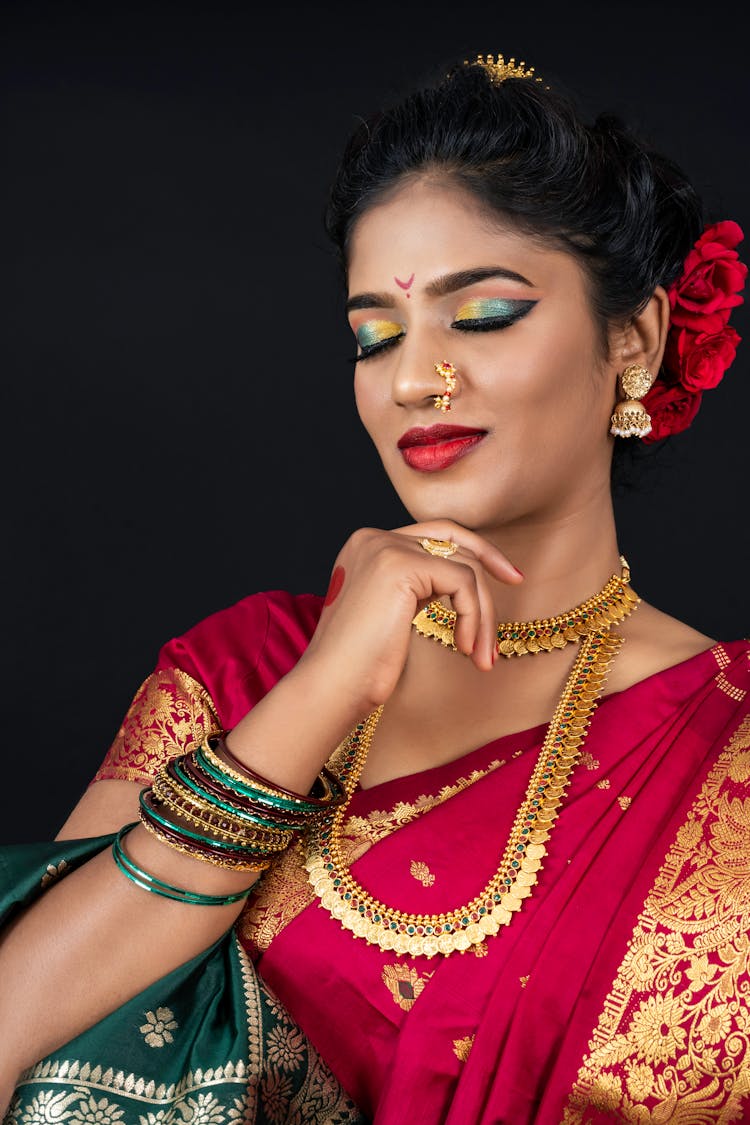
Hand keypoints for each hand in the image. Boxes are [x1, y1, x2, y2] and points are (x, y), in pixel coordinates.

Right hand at [297, 520, 521, 714]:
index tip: (501, 576)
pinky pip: (462, 581)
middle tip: (517, 581)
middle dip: (488, 557)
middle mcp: (372, 538)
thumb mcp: (391, 613)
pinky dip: (473, 616)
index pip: (432, 534)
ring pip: (462, 565)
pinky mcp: (400, 565)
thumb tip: (461, 581)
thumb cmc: (359, 666)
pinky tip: (465, 649)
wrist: (331, 688)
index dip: (470, 550)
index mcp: (367, 546)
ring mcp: (384, 547)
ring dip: (482, 613)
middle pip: (451, 537)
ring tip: (482, 656)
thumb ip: (417, 587)